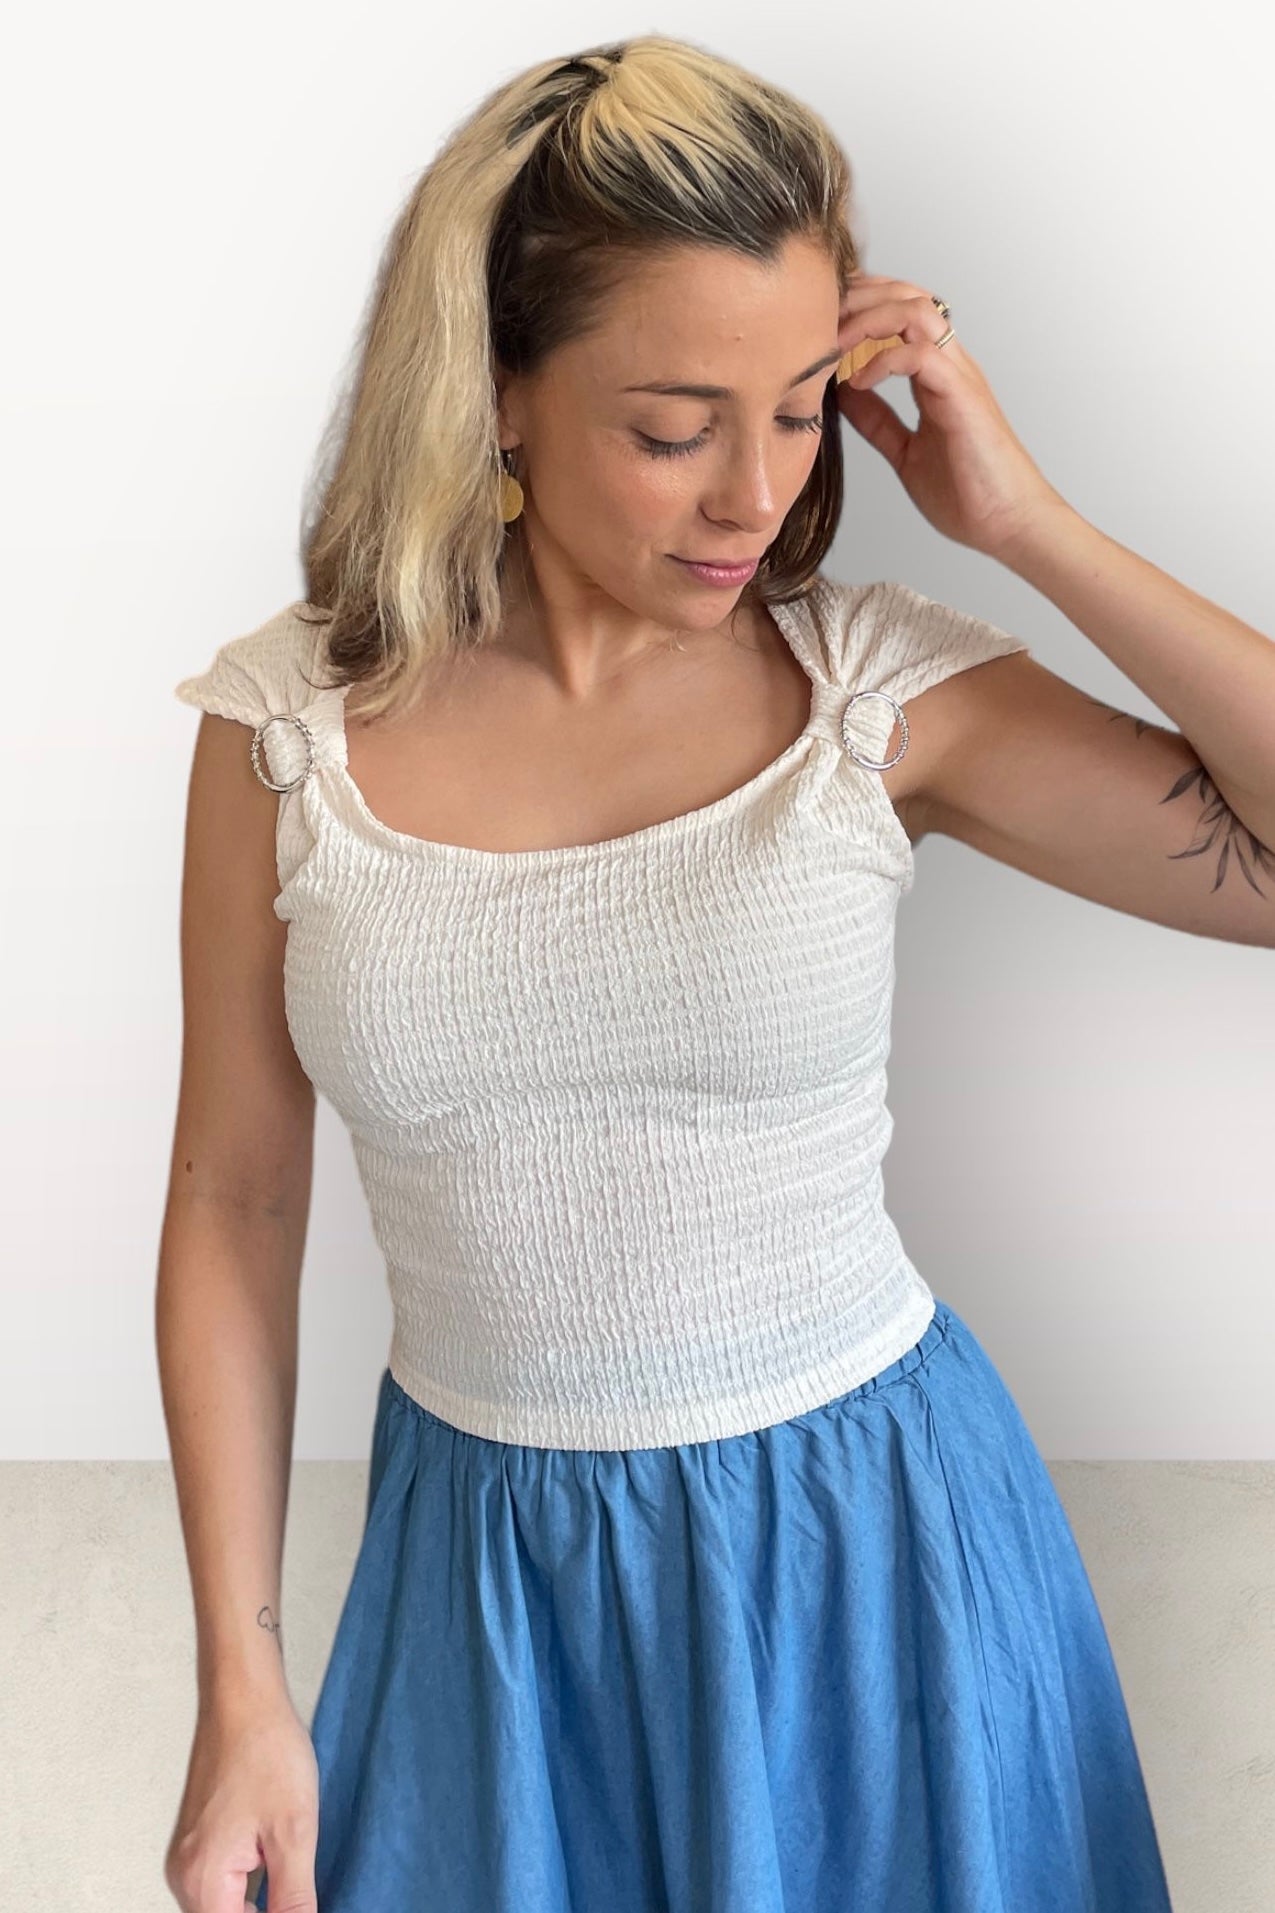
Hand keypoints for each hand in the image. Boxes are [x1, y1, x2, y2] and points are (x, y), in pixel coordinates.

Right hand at [164, 1696, 318, 1910]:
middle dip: (266, 1910)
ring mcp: (188, 1856)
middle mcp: (184, 1875)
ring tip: (290, 1874)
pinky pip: (223, 1881)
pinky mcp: (199, 1839)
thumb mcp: (293, 1833)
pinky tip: (276, 1861)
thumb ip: (294, 1899)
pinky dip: (251, 1883)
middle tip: (297, 1882)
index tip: (299, 1901)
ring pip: (225, 1904)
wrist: (244, 1698)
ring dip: (260, 1901)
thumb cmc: (267, 1752)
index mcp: (202, 1882)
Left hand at [833, 271, 1066, 559]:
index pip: (901, 311)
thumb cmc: (968, 495)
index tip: (823, 322)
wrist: (1009, 525)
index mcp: (938, 375)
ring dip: (869, 319)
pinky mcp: (962, 398)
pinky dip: (883, 361)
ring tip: (834, 344)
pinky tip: (857, 382)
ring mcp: (959, 377)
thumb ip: (878, 420)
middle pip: (907, 296)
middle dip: (859, 297)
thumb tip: (845, 393)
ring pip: (916, 311)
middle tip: (819, 319)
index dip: (862, 305)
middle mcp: (951, 366)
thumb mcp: (905, 452)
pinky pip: (920, 356)